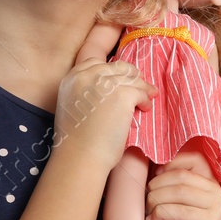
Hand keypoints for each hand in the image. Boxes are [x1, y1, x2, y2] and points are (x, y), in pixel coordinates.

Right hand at [51, 52, 156, 171]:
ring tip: (148, 97)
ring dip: (142, 88)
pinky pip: (141, 92)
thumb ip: (86, 91)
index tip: (123, 79)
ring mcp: (106, 83)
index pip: (98, 63)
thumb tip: (110, 86)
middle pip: (118, 67)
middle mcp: (87, 75)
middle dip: (131, 76)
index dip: (113, 71)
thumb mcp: (73, 105)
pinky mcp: (123, 95)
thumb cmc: (77, 140)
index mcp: (72, 77)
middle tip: (141, 86)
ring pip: (133, 79)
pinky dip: (145, 101)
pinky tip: (145, 109)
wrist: (80, 156)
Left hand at [146, 150, 220, 219]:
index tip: (152, 181)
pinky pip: (180, 210)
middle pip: (179, 175)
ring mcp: (215, 207)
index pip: (189, 158)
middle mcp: (215, 191)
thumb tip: (145, 168)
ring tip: (149, 214)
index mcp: (208, 182)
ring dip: (156, 201)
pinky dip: (161, 213)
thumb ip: (169, 188)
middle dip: (155, 186)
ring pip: (178, 191)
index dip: (166, 165)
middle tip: (145, 202)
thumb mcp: (176, 206)